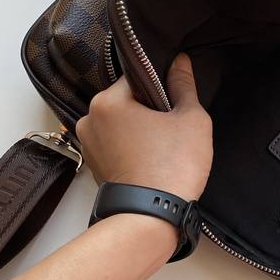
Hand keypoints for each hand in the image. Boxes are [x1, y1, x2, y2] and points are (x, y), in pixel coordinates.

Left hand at [76, 53, 212, 200]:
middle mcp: (89, 119)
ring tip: (163, 147)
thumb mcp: (191, 119)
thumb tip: (180, 61)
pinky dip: (131, 147)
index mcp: (108, 101)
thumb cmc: (173, 167)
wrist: (152, 217)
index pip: (137, 77)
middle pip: (127, 100)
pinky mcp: (92, 166)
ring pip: (121, 123)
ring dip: (140, 128)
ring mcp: (87, 145)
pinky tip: (151, 159)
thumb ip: (184, 85)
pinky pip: (115, 144)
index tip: (176, 102)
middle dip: (150, 109)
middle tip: (173, 128)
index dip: (162, 86)